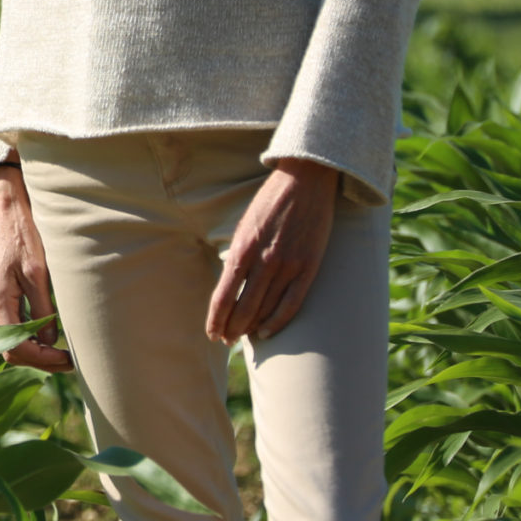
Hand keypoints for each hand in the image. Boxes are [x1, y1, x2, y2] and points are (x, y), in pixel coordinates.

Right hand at [0, 169, 72, 371]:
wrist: (8, 206)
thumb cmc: (23, 234)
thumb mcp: (38, 272)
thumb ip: (42, 309)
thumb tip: (49, 342)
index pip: (15, 347)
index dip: (43, 359)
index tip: (68, 359)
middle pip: (11, 349)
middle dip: (39, 360)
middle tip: (69, 361)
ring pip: (11, 339)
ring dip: (35, 350)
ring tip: (63, 351)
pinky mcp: (0, 293)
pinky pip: (12, 325)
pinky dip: (30, 336)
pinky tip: (50, 333)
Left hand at [206, 158, 339, 343]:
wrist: (305, 180)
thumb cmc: (270, 201)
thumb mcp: (245, 225)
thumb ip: (239, 253)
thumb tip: (231, 282)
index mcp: (242, 247)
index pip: (223, 294)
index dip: (216, 318)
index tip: (211, 332)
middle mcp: (263, 260)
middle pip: (242, 307)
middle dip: (231, 327)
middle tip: (224, 339)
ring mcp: (287, 265)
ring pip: (265, 308)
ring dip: (250, 327)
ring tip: (241, 338)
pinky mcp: (308, 267)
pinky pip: (292, 303)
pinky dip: (277, 322)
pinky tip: (266, 332)